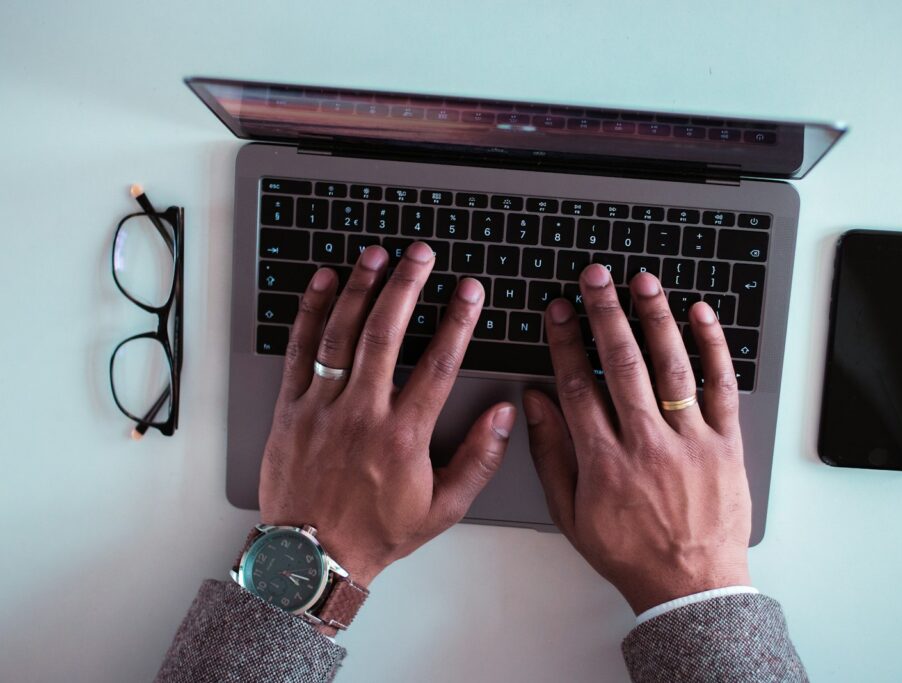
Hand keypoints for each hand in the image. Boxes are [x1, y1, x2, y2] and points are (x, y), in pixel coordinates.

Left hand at [259, 242, 516, 590]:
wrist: (310, 557)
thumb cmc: (377, 532)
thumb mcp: (443, 508)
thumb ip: (478, 459)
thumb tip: (503, 415)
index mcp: (403, 436)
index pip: (438, 364)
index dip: (457, 321)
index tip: (469, 291)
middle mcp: (362, 414)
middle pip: (387, 333)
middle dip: (406, 285)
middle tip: (420, 254)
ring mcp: (322, 408)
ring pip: (342, 334)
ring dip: (361, 288)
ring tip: (377, 255)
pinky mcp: (290, 409)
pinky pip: (299, 350)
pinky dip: (311, 313)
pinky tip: (325, 284)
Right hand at [524, 264, 750, 614]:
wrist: (690, 586)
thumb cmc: (628, 551)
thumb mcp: (571, 512)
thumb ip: (552, 454)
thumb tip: (536, 402)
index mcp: (604, 461)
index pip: (578, 386)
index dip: (565, 342)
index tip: (559, 311)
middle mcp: (646, 445)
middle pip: (622, 365)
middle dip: (604, 314)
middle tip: (594, 277)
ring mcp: (690, 442)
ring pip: (671, 367)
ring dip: (654, 318)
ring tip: (642, 282)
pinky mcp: (725, 444)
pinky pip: (721, 387)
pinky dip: (712, 348)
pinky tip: (700, 314)